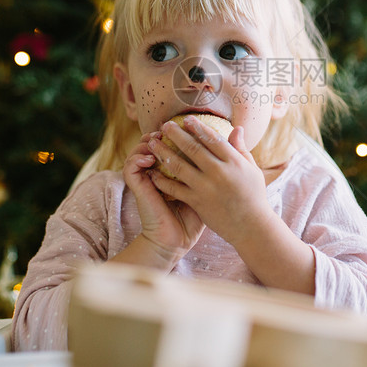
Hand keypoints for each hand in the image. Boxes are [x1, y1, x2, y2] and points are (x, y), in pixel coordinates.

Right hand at [120, 132, 204, 267]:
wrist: (178, 240)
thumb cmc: (197, 215)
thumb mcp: (208, 188)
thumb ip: (217, 164)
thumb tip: (235, 137)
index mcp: (173, 169)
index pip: (172, 144)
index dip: (177, 133)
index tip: (188, 126)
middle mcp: (157, 171)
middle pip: (155, 142)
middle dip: (162, 133)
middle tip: (170, 127)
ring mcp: (146, 178)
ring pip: (139, 150)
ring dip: (147, 142)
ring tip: (156, 139)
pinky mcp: (137, 187)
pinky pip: (131, 167)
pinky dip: (137, 158)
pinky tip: (149, 158)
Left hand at [148, 116, 274, 246]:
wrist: (251, 227)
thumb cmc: (254, 195)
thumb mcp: (252, 169)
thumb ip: (241, 149)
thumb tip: (236, 128)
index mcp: (234, 162)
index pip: (213, 138)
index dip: (198, 127)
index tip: (186, 119)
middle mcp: (219, 172)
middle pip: (193, 148)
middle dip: (176, 134)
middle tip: (165, 125)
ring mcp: (206, 188)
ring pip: (179, 166)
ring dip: (164, 153)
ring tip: (152, 144)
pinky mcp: (197, 202)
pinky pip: (175, 189)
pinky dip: (162, 180)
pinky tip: (152, 172)